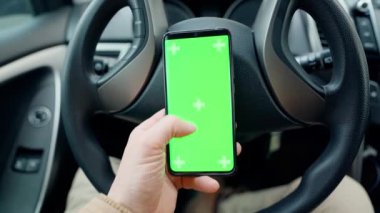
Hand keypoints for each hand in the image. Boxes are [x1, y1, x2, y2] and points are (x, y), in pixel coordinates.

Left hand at [108, 109, 241, 212]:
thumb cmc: (132, 182)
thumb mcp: (146, 145)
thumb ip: (167, 127)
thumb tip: (188, 123)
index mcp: (149, 134)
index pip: (170, 116)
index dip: (185, 112)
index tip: (202, 111)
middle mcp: (159, 148)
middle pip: (186, 136)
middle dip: (203, 135)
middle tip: (217, 133)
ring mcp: (168, 165)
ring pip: (194, 156)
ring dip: (208, 158)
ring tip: (221, 157)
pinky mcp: (176, 181)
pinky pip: (195, 177)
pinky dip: (204, 179)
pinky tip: (210, 181)